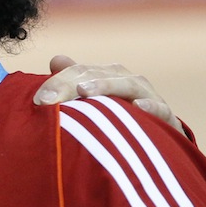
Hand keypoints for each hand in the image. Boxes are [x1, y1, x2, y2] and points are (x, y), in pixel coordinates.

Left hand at [33, 55, 183, 133]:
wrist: (160, 146)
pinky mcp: (167, 119)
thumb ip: (74, 81)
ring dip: (107, 85)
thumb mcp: (94, 103)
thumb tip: (56, 59)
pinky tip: (138, 107)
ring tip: (84, 90)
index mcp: (107, 77)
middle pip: (100, 74)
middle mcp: (127, 83)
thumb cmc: (119, 122)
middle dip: (72, 82)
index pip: (79, 71)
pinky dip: (151, 107)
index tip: (37, 99)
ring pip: (129, 84)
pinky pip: (160, 110)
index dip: (58, 81)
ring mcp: (149, 98)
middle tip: (50, 98)